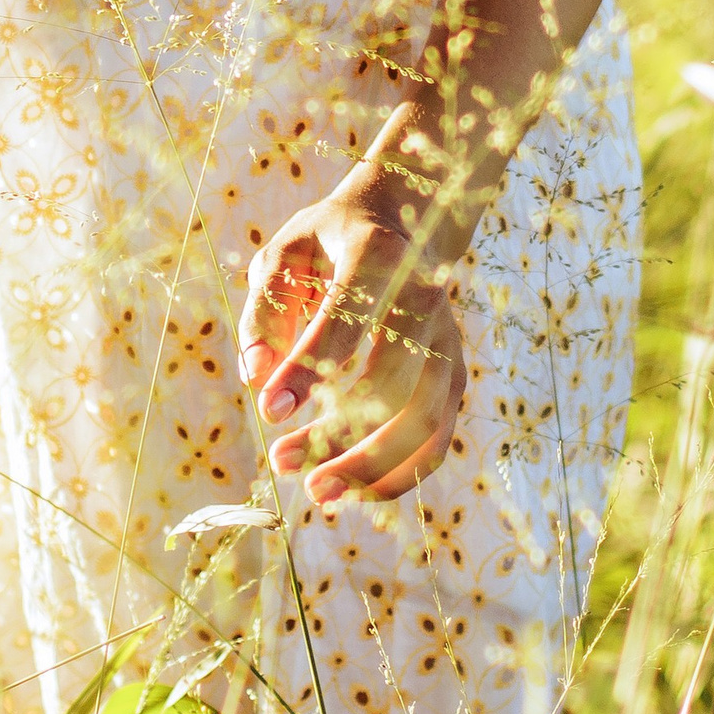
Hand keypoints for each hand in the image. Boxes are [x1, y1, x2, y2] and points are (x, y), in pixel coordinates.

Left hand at [238, 161, 467, 508]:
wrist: (403, 221)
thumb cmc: (329, 244)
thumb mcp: (284, 256)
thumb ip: (265, 312)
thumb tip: (258, 379)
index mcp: (377, 255)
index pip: (345, 320)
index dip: (308, 369)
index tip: (268, 411)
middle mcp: (425, 298)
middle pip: (394, 382)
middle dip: (338, 433)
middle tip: (280, 462)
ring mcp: (448, 340)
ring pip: (424, 421)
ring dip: (370, 466)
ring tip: (316, 493)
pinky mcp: (455, 375)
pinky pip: (436, 440)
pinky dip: (398, 475)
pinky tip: (351, 491)